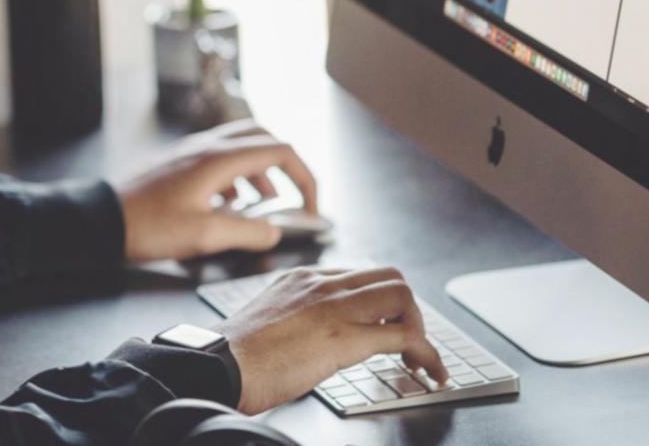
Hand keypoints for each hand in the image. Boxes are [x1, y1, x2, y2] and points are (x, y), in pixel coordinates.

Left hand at [114, 119, 318, 262]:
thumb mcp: (204, 236)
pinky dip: (237, 178)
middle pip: (264, 138)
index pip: (280, 151)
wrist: (100, 219)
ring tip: (265, 207)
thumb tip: (275, 231)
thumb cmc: (147, 226)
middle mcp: (208, 147)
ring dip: (261, 173)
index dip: (305, 178)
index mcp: (219, 159)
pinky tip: (230, 207)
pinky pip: (220, 159)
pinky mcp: (179, 164)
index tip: (311, 207)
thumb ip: (247, 232)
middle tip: (294, 198)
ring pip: (241, 148)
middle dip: (286, 167)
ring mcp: (192, 152)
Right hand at [215, 265, 447, 413]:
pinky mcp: (346, 337)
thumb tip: (314, 343)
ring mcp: (335, 307)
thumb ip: (294, 319)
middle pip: (389, 277)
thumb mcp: (267, 320)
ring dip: (419, 328)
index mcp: (301, 278)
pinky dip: (427, 354)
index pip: (359, 276)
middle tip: (406, 342)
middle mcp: (321, 284)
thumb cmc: (233, 354)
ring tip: (418, 359)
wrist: (218, 363)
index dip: (380, 303)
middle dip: (407, 310)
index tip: (384, 326)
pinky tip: (429, 372)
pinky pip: (405, 336)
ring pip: (402, 296)